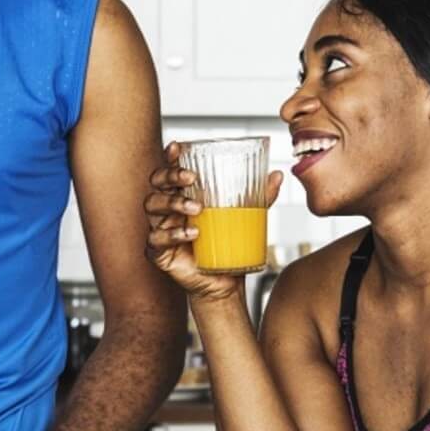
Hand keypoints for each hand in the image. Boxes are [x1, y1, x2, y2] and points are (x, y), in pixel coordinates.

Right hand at [145, 141, 283, 302]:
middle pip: (156, 183)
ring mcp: (161, 229)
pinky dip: (172, 234)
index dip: (169, 157)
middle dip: (169, 176)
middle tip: (191, 178)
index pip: (171, 171)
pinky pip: (156, 239)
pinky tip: (191, 234)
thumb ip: (260, 197)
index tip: (177, 147)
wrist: (225, 283)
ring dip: (173, 203)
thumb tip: (277, 175)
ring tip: (197, 209)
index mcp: (183, 196)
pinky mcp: (159, 252)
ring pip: (152, 206)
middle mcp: (168, 209)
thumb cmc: (229, 246)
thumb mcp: (246, 217)